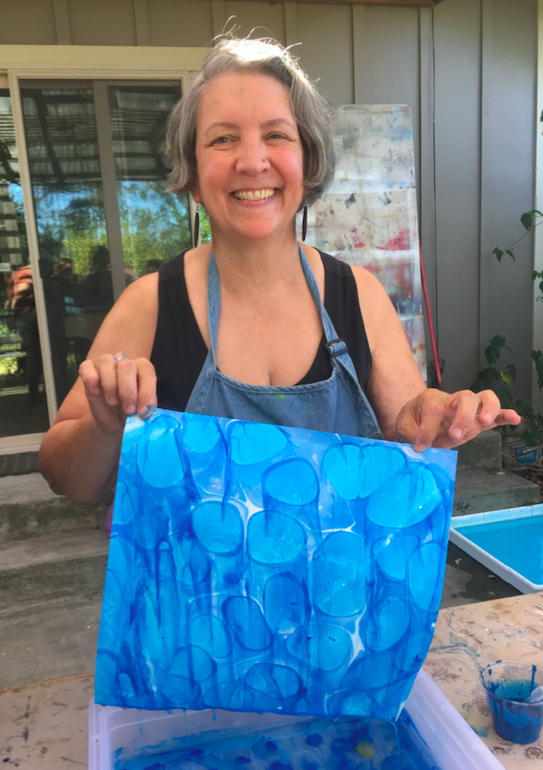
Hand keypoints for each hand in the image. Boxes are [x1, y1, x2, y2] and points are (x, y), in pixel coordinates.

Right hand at [79, 353, 156, 434]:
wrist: (114, 421)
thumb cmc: (131, 412)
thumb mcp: (142, 412)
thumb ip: (146, 408)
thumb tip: (146, 411)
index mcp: (142, 369)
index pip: (147, 371)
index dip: (147, 392)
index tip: (143, 412)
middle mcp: (124, 363)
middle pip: (127, 365)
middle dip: (128, 391)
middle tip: (128, 410)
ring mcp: (106, 365)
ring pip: (106, 361)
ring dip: (110, 385)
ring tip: (112, 402)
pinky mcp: (88, 370)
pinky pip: (86, 366)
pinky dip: (91, 379)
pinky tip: (97, 393)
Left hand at [396, 388, 520, 451]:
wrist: (417, 417)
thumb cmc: (412, 420)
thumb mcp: (404, 426)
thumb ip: (412, 433)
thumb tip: (422, 445)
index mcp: (431, 398)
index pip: (434, 409)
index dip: (427, 429)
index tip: (420, 446)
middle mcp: (452, 399)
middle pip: (466, 397)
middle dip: (463, 417)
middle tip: (454, 436)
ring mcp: (467, 409)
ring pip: (484, 399)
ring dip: (487, 410)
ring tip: (485, 422)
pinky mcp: (477, 419)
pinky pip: (495, 414)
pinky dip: (505, 415)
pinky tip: (515, 419)